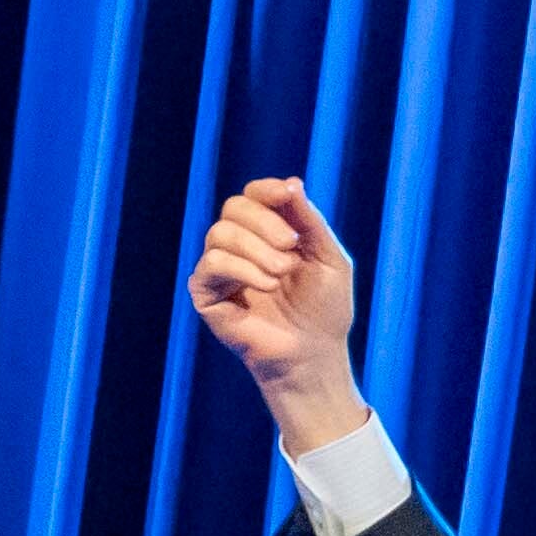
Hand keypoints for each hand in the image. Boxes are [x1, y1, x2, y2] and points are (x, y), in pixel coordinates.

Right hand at [184, 176, 366, 449]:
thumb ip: (309, 221)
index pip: (253, 195)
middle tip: (291, 248)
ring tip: (282, 276)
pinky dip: (242, 270)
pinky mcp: (206, 291)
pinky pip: (212, 263)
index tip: (287, 195)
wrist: (313, 353)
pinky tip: (266, 287)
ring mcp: (220, 268)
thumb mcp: (329, 258)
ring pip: (221, 233)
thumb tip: (292, 182)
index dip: (267, 190)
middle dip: (265, 222)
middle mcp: (240, 245)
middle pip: (234, 207)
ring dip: (257, 251)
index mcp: (268, 232)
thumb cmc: (324, 309)